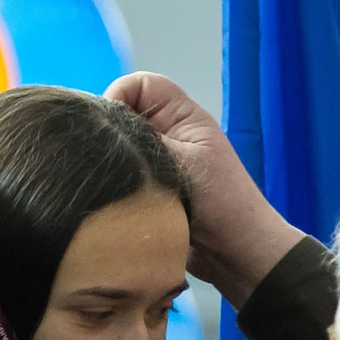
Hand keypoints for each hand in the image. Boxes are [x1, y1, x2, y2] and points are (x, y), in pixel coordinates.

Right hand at [106, 71, 305, 304]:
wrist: (237, 253)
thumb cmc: (221, 203)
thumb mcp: (180, 163)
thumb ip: (141, 139)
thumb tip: (102, 124)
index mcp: (182, 117)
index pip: (139, 85)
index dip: (118, 95)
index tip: (108, 126)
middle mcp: (170, 134)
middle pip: (125, 115)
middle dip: (112, 132)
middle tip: (107, 157)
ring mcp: (161, 163)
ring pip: (122, 148)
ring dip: (116, 163)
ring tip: (112, 180)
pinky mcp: (152, 190)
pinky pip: (125, 177)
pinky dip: (118, 185)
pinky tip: (115, 197)